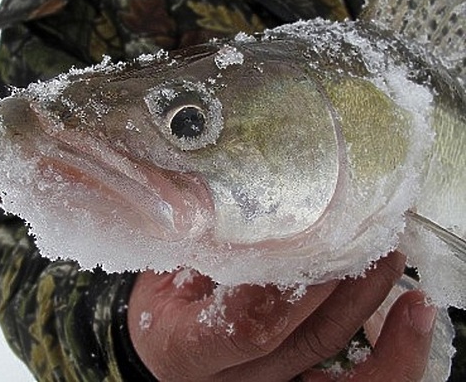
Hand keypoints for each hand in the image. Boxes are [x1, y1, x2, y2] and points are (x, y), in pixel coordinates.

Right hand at [128, 252, 434, 380]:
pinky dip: (389, 353)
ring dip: (364, 302)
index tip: (297, 241)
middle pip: (297, 337)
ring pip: (327, 350)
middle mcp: (231, 379)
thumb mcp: (159, 280)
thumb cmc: (162, 311)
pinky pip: (350, 377)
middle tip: (359, 230)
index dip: (274, 289)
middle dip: (333, 281)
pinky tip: (408, 313)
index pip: (237, 328)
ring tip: (387, 256)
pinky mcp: (295, 378)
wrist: (167, 351)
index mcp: (184, 350)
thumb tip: (225, 202)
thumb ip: (194, 252)